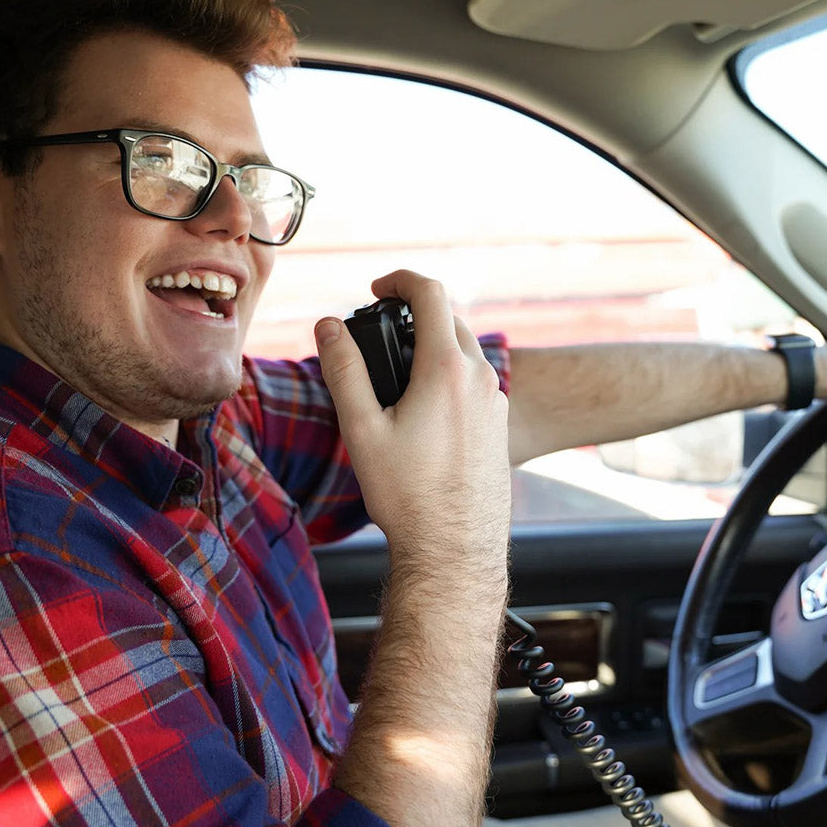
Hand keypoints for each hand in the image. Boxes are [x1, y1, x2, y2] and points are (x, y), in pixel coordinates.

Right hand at [315, 269, 510, 567]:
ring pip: (464, 352)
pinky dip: (448, 376)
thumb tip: (327, 326)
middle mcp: (480, 377)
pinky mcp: (498, 424)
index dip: (399, 279)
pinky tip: (423, 412)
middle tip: (379, 337)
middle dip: (413, 317)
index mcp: (447, 369)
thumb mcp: (362, 428)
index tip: (376, 290)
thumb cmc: (407, 493)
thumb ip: (344, 370)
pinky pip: (474, 382)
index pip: (431, 292)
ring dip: (432, 348)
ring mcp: (495, 401)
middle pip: (449, 320)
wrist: (454, 547)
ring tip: (397, 378)